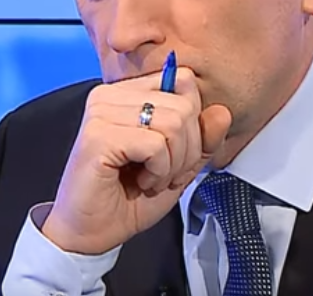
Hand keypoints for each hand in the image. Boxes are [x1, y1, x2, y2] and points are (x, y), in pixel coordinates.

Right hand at [41, 67, 231, 254]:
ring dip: (173, 163)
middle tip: (166, 173)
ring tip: (152, 178)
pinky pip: (155, 144)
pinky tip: (141, 181)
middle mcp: (111, 95)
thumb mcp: (180, 165)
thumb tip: (221, 112)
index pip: (183, 80)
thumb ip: (204, 139)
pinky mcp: (98, 135)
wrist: (91, 232)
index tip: (177, 154)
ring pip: (173, 123)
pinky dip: (159, 171)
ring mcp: (101, 111)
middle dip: (187, 149)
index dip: (195, 122)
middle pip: (184, 104)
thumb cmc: (128, 197)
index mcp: (129, 93)